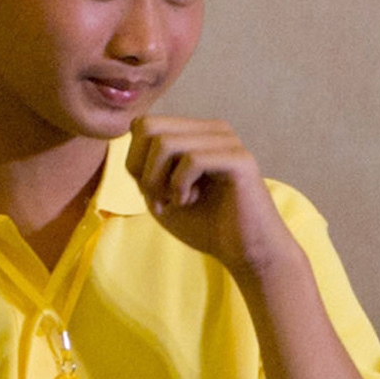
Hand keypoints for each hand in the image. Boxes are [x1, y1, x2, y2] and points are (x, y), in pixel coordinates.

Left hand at [121, 116, 303, 281]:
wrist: (247, 253)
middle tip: (159, 197)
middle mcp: (214, 130)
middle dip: (142, 167)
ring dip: (158, 179)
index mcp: (198, 134)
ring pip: (165, 142)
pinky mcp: (239, 160)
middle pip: (149, 127)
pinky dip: (179, 186)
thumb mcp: (161, 193)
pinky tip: (189, 201)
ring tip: (175, 201)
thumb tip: (131, 137)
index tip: (153, 192)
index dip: (135, 160)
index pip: (144, 124)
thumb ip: (143, 165)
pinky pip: (191, 160)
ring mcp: (229, 142)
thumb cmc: (207, 226)